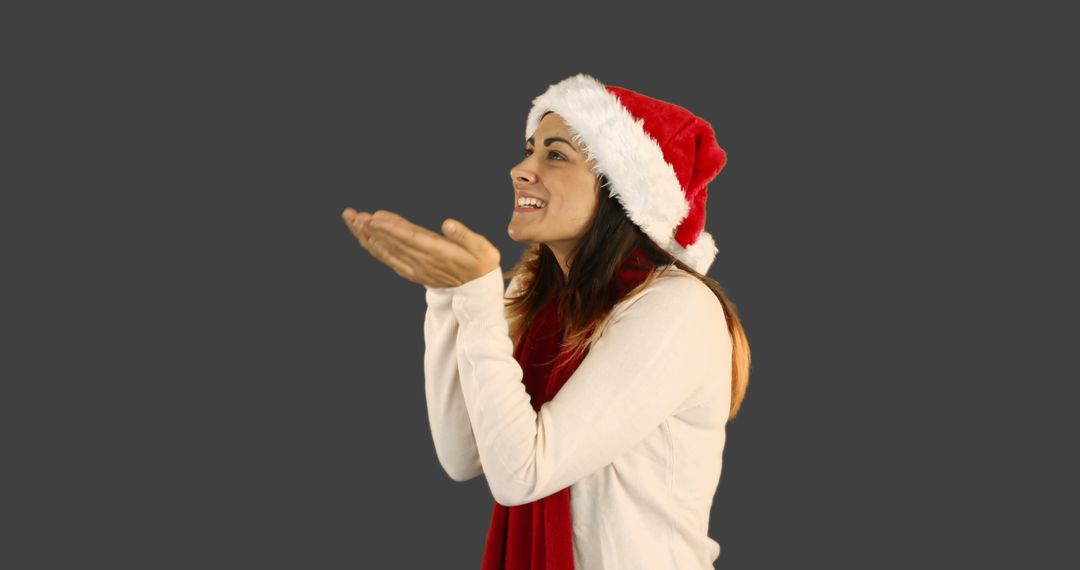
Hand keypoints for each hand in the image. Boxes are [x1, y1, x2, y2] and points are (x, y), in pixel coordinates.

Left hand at [342, 208, 500, 287]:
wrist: (478, 293)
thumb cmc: (482, 265)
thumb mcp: (483, 249)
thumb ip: (465, 236)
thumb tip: (447, 223)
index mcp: (440, 252)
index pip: (411, 238)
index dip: (391, 228)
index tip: (374, 217)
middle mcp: (424, 261)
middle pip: (393, 243)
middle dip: (372, 229)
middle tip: (352, 215)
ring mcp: (416, 268)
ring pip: (388, 251)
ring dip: (368, 237)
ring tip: (352, 221)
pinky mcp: (413, 272)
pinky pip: (391, 261)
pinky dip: (377, 250)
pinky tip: (366, 240)